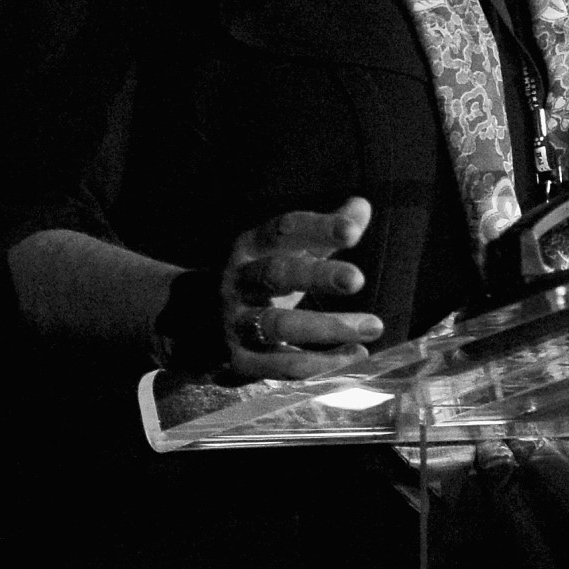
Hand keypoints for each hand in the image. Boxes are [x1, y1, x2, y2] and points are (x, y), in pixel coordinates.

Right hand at [218, 198, 384, 379]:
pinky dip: (321, 363)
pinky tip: (355, 355)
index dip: (317, 228)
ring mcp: (235, 322)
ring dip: (327, 327)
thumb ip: (323, 233)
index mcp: (251, 248)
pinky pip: (282, 364)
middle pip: (276, 273)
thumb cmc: (258, 282)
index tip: (352, 231)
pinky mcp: (239, 359)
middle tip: (357, 279)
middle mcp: (238, 281)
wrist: (195, 325)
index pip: (283, 230)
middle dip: (316, 276)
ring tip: (373, 327)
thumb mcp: (284, 252)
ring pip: (278, 324)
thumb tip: (362, 205)